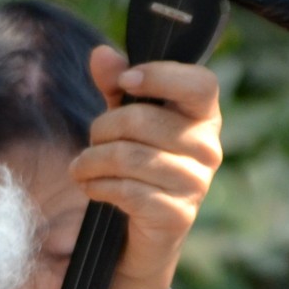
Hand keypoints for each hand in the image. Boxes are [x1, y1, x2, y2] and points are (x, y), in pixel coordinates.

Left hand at [73, 48, 222, 288]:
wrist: (146, 234)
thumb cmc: (139, 164)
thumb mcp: (126, 121)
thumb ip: (116, 86)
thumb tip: (101, 54)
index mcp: (204, 116)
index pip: (200, 84)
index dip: (160, 76)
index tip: (125, 82)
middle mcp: (208, 148)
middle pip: (143, 121)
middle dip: (102, 129)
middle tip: (90, 141)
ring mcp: (196, 184)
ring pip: (128, 157)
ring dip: (91, 162)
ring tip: (80, 168)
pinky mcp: (177, 216)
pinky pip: (126, 191)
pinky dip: (98, 187)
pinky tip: (92, 188)